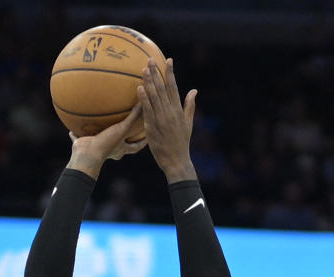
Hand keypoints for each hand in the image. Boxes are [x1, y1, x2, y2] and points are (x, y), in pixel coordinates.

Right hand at [66, 104, 146, 179]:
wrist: (87, 155)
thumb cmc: (107, 144)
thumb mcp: (123, 128)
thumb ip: (133, 116)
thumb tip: (143, 102)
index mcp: (120, 149)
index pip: (135, 147)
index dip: (143, 142)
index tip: (148, 136)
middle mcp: (109, 150)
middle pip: (118, 146)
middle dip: (121, 140)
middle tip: (124, 132)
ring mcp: (95, 148)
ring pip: (98, 141)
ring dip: (98, 134)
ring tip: (97, 125)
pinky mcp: (82, 145)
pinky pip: (77, 138)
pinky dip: (75, 133)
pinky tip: (72, 125)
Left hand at [137, 58, 197, 182]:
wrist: (176, 160)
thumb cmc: (181, 143)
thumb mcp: (188, 123)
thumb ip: (190, 106)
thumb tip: (194, 90)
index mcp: (178, 110)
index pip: (174, 87)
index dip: (170, 72)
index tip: (168, 60)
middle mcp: (170, 112)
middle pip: (163, 88)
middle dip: (156, 73)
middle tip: (150, 60)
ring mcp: (161, 119)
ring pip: (155, 97)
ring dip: (149, 82)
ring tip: (143, 69)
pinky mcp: (153, 127)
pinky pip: (147, 111)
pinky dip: (144, 99)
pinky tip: (139, 88)